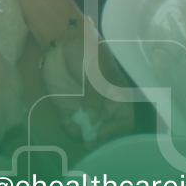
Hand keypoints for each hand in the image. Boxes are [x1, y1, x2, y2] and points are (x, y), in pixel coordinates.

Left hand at [39, 22, 132, 144]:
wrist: (62, 41)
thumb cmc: (86, 50)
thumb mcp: (95, 70)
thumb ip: (94, 95)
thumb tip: (93, 120)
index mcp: (117, 96)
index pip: (123, 120)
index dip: (116, 130)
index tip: (102, 133)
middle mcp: (103, 107)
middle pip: (106, 131)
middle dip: (98, 140)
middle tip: (88, 143)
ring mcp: (86, 109)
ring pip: (88, 131)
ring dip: (82, 135)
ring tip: (75, 131)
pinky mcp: (68, 108)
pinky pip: (71, 125)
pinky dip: (69, 128)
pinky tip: (66, 123)